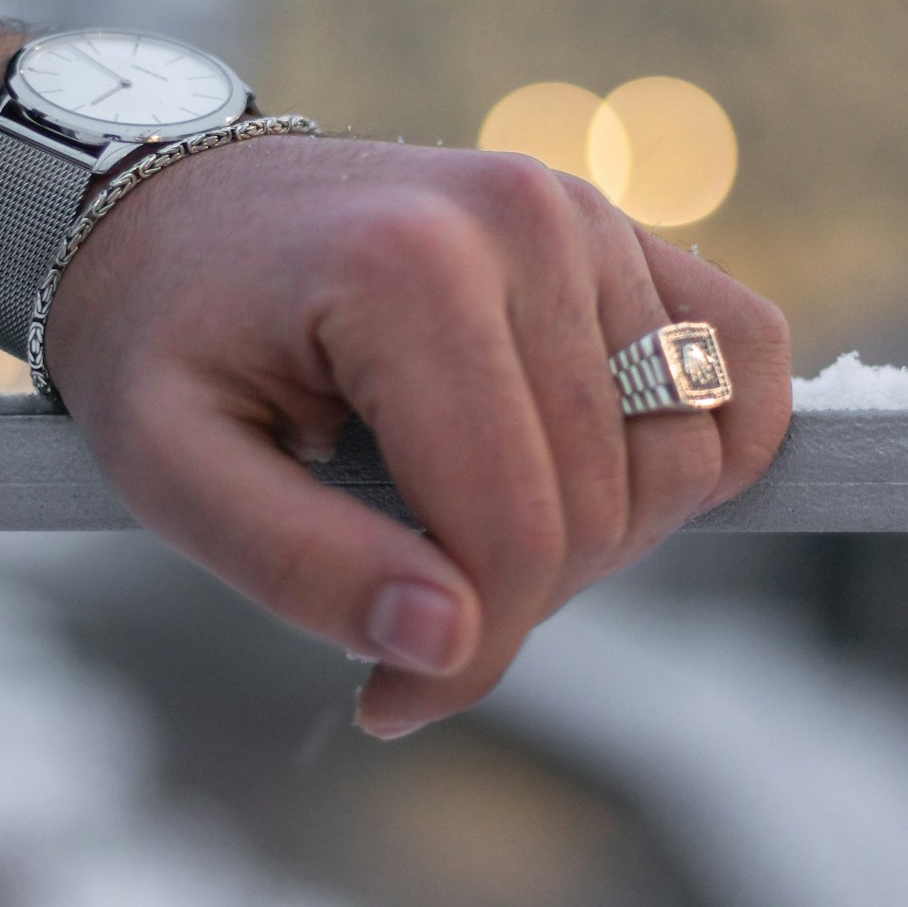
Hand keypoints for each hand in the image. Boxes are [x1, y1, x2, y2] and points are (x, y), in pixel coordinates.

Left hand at [0, 29, 791, 738]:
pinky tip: (597, 474)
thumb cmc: (166, 337)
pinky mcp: (621, 226)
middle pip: (605, 504)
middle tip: (412, 604)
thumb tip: (451, 643)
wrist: (177, 204)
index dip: (469, 654)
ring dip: (601, 532)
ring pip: (683, 452)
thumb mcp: (169, 467)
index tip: (387, 701)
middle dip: (519, 597)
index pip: (517, 528)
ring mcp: (585, 212)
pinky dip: (705, 443)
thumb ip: (300, 566)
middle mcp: (524, 221)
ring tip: (471, 526)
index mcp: (406, 274)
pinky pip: (741, 357)